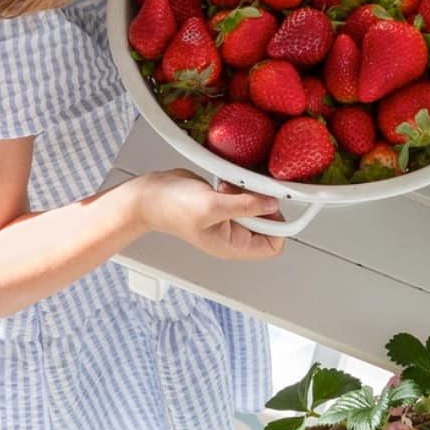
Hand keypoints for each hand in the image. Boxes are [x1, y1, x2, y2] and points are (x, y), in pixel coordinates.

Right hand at [137, 170, 287, 260]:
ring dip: (250, 193)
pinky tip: (224, 183)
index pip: (273, 246)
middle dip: (262, 205)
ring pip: (258, 206)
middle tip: (249, 192)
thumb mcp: (212, 206)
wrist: (151, 194)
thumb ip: (245, 206)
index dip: (278, 226)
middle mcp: (233, 234)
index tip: (273, 206)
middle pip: (269, 224)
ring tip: (232, 189)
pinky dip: (240, 186)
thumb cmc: (172, 207)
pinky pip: (245, 194)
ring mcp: (229, 218)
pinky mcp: (224, 202)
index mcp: (232, 245)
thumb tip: (273, 204)